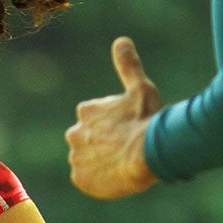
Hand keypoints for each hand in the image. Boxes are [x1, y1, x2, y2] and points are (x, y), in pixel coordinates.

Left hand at [65, 36, 162, 201]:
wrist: (148, 154)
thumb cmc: (146, 120)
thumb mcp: (140, 88)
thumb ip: (128, 66)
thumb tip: (121, 41)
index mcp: (86, 111)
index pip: (95, 118)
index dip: (114, 125)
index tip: (129, 128)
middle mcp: (75, 133)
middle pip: (88, 140)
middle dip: (103, 144)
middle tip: (125, 147)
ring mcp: (76, 158)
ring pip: (87, 160)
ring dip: (100, 162)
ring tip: (122, 163)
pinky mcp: (80, 180)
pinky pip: (86, 180)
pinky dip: (98, 180)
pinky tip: (115, 176)